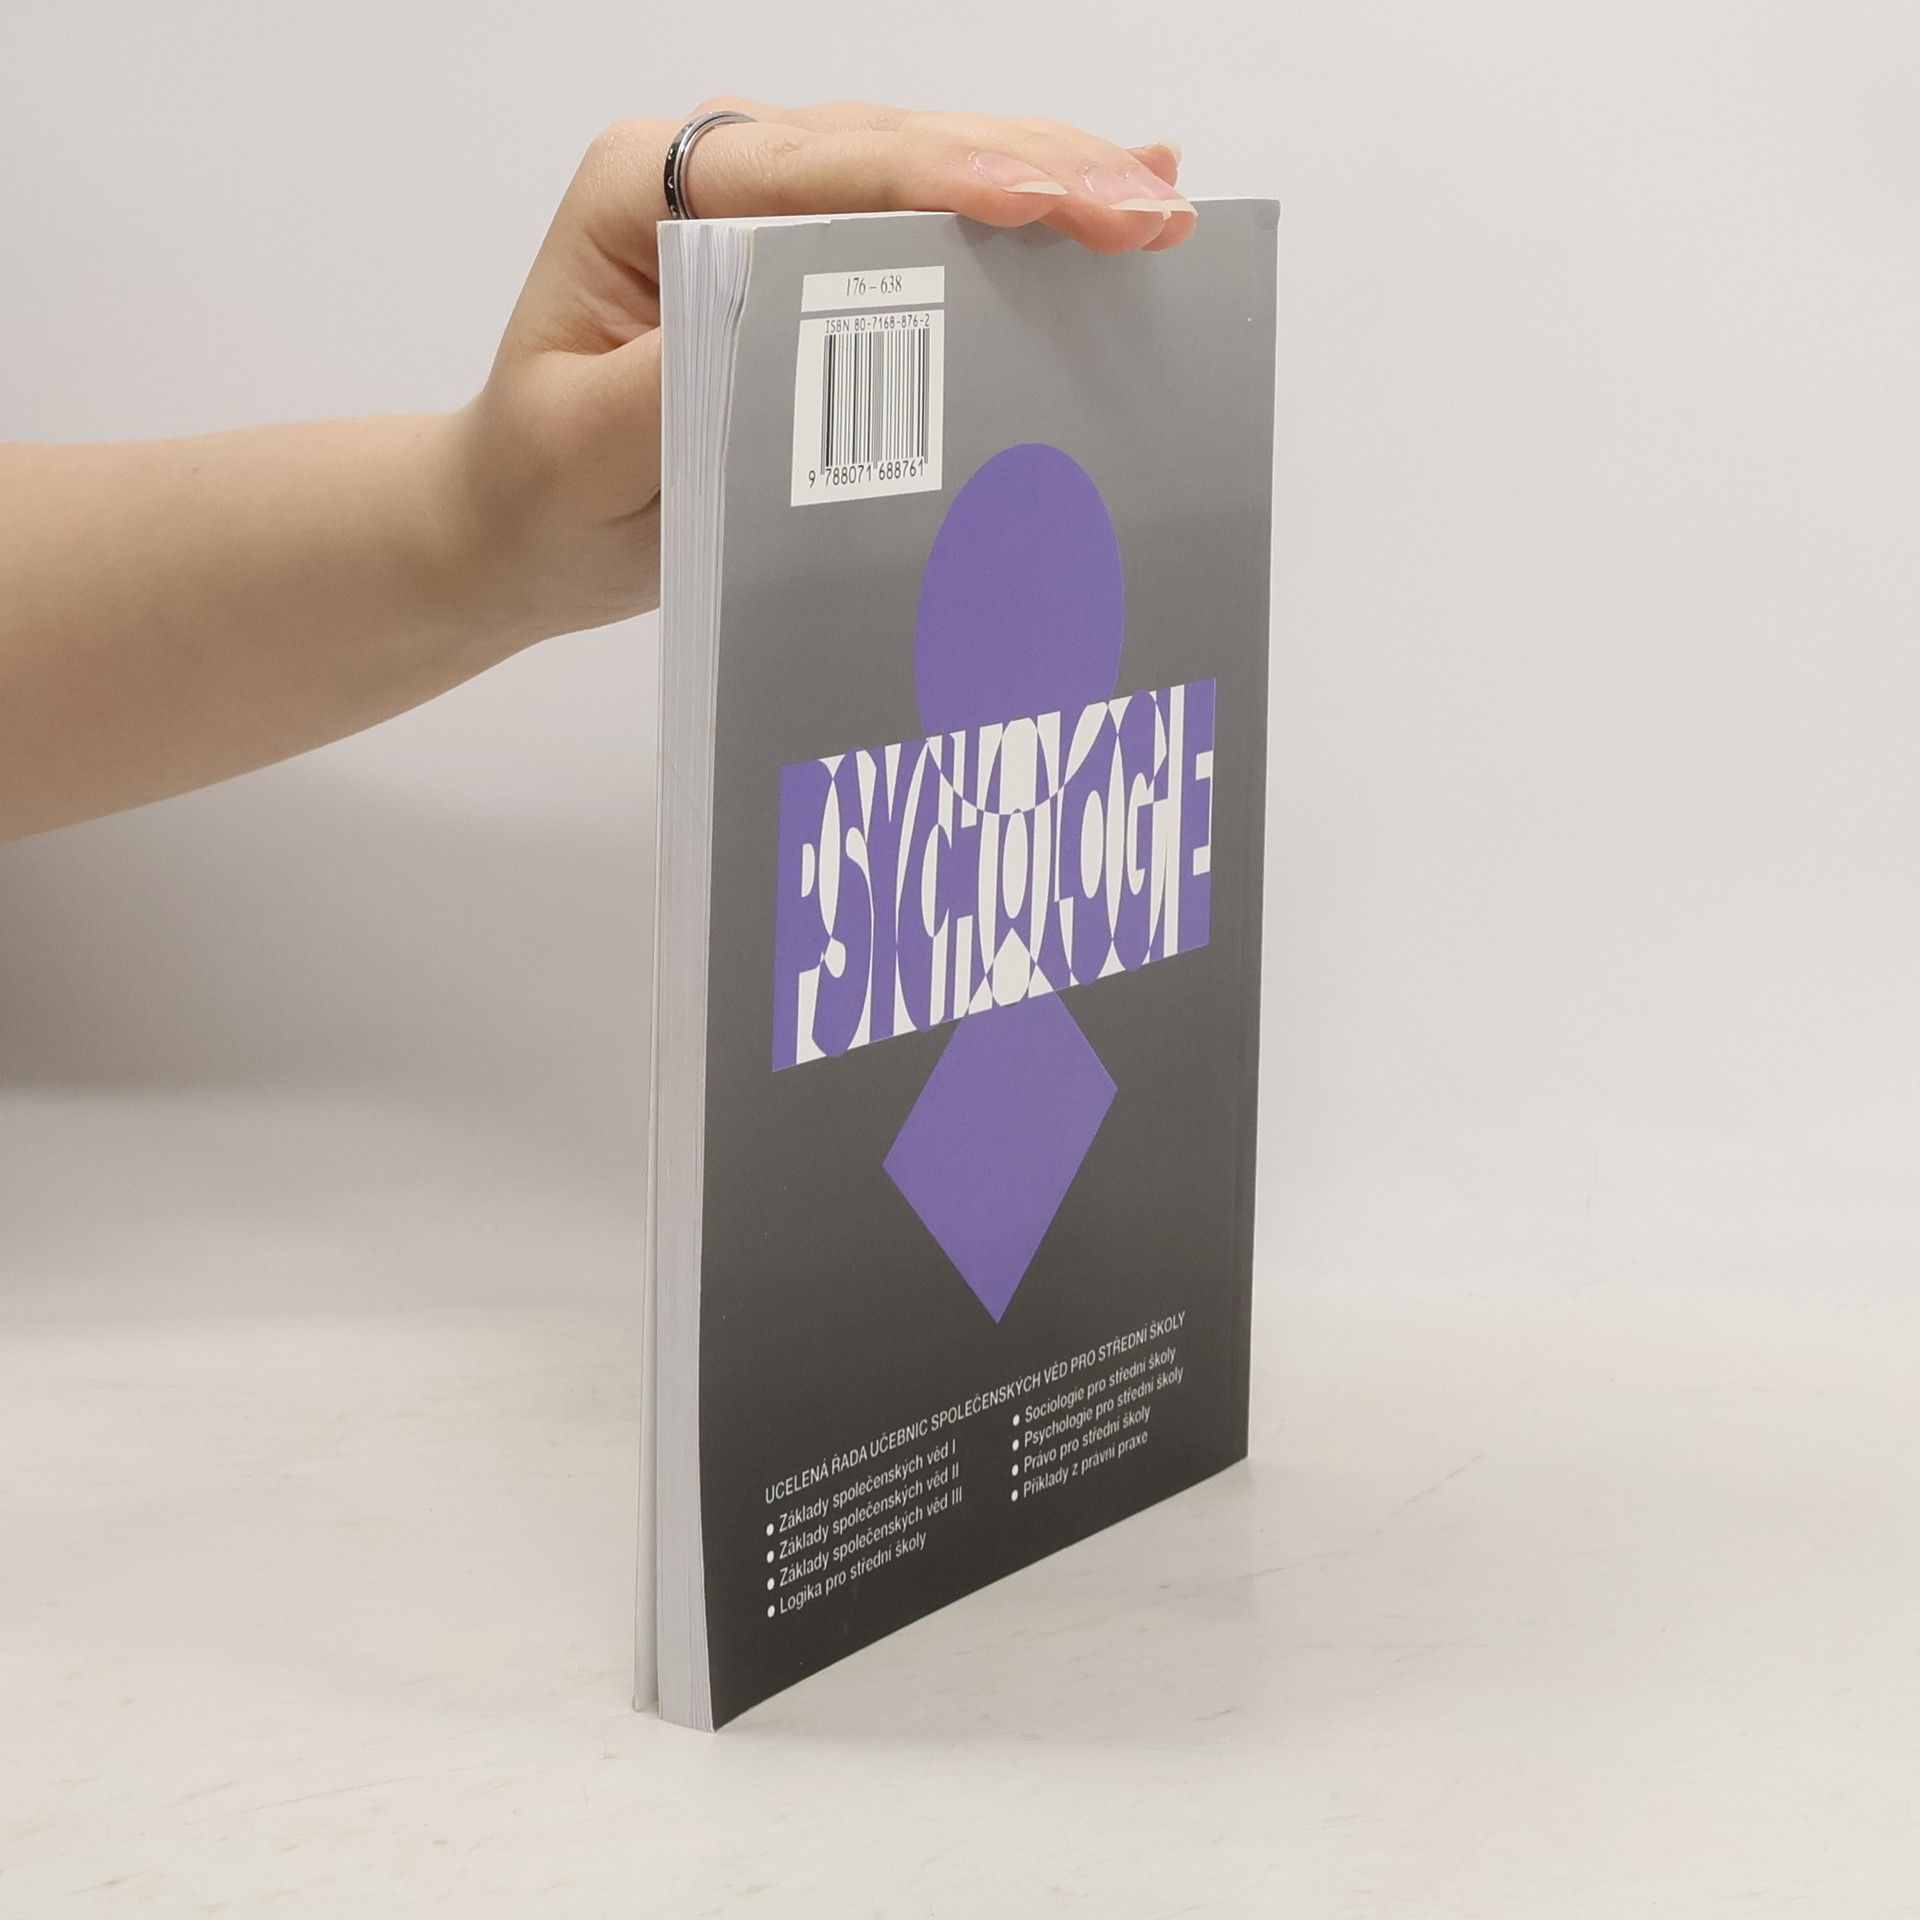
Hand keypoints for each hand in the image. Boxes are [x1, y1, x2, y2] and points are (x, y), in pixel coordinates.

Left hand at [452, 101, 1192, 643]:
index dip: (943, 181)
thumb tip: (791, 317)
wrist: (518, 527)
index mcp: (648, 189)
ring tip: (1157, 202)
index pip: (817, 171)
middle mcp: (716, 177)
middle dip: (1032, 171)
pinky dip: (1018, 229)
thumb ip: (679, 374)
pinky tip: (1100, 205)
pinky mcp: (813, 271)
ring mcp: (772, 214)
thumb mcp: (582, 445)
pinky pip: (924, 232)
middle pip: (895, 150)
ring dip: (1048, 184)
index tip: (1046, 202)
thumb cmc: (537, 486)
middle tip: (1149, 208)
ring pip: (928, 174)